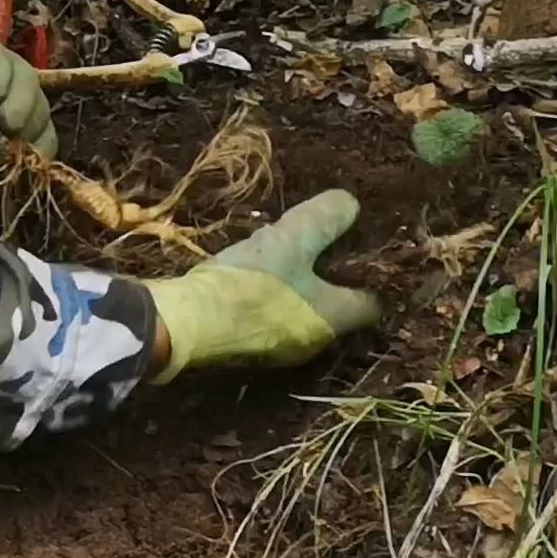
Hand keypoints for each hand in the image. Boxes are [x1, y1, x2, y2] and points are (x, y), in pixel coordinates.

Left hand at [0, 31, 56, 206]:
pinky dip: (38, 152)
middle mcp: (6, 70)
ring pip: (40, 109)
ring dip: (27, 131)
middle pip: (25, 78)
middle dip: (20, 104)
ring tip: (1, 151)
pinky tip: (21, 160)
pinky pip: (47, 139)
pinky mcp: (31, 130)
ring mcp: (23, 100)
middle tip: (7, 126)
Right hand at [143, 190, 380, 382]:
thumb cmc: (248, 284)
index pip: (372, 305)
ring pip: (299, 317)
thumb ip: (324, 221)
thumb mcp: (289, 241)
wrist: (183, 325)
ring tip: (283, 259)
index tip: (357, 251)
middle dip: (328, 282)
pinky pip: (269, 322)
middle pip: (334, 311)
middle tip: (319, 247)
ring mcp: (277, 353)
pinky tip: (251, 280)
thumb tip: (351, 204)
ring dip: (295, 293)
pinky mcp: (245, 351)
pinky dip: (268, 303)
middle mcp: (312, 344)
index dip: (369, 278)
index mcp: (333, 321)